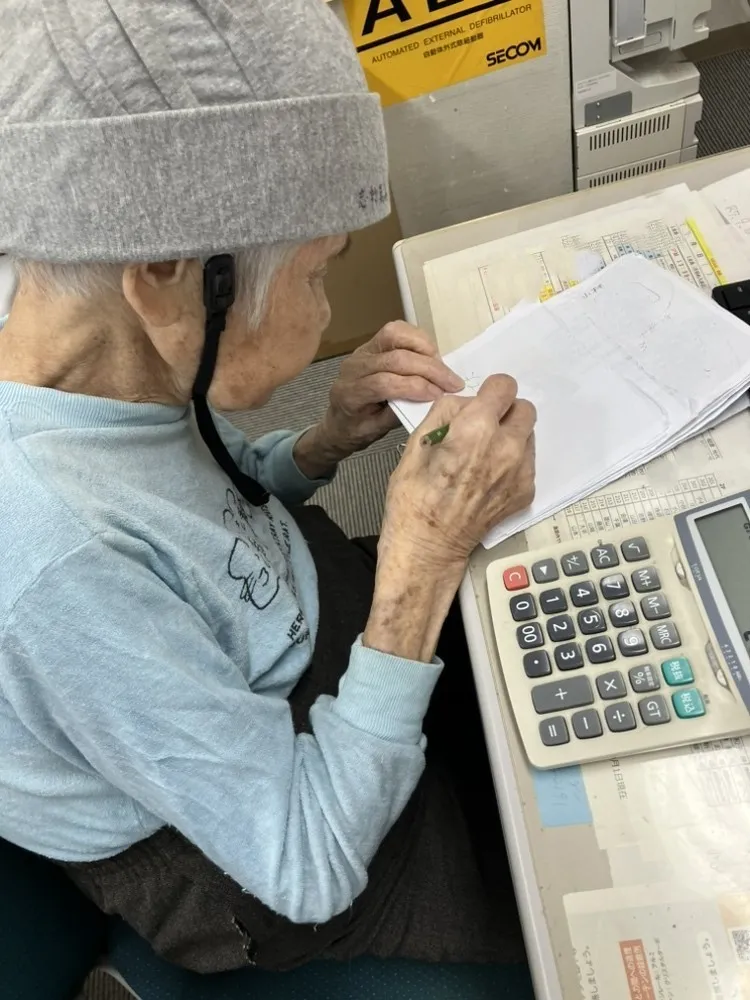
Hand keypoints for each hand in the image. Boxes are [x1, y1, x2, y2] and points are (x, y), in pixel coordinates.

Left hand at [311, 322, 463, 462]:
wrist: (338, 421)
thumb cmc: (357, 429)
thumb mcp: (377, 431)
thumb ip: (399, 413)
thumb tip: (431, 399)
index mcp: (351, 393)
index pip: (386, 383)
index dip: (417, 387)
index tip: (440, 396)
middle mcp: (354, 367)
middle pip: (395, 358)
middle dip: (430, 369)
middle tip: (453, 383)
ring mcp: (362, 351)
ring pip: (395, 335)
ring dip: (425, 348)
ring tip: (442, 368)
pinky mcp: (372, 344)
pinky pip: (396, 331)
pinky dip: (418, 340)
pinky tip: (431, 357)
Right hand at [380, 374, 535, 574]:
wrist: (428, 546)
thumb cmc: (414, 498)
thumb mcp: (416, 443)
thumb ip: (445, 412)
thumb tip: (465, 405)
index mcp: (476, 430)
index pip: (504, 386)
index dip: (490, 392)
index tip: (481, 404)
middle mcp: (506, 448)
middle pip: (524, 408)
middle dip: (505, 412)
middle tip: (483, 429)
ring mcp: (520, 473)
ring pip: (528, 435)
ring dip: (511, 437)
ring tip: (483, 456)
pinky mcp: (526, 492)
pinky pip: (527, 462)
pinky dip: (512, 463)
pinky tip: (487, 478)